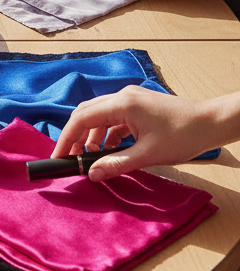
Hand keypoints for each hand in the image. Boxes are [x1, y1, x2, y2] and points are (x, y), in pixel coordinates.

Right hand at [52, 85, 223, 180]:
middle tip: (69, 158)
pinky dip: (106, 134)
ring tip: (91, 157)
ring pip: (99, 116)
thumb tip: (92, 174)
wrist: (213, 122)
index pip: (82, 118)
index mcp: (122, 104)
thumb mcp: (148, 154)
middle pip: (86, 114)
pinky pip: (112, 118)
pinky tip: (110, 149)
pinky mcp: (137, 105)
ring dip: (91, 136)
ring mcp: (130, 99)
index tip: (58, 156)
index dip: (66, 138)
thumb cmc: (184, 135)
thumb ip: (116, 163)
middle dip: (75, 136)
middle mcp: (122, 96)